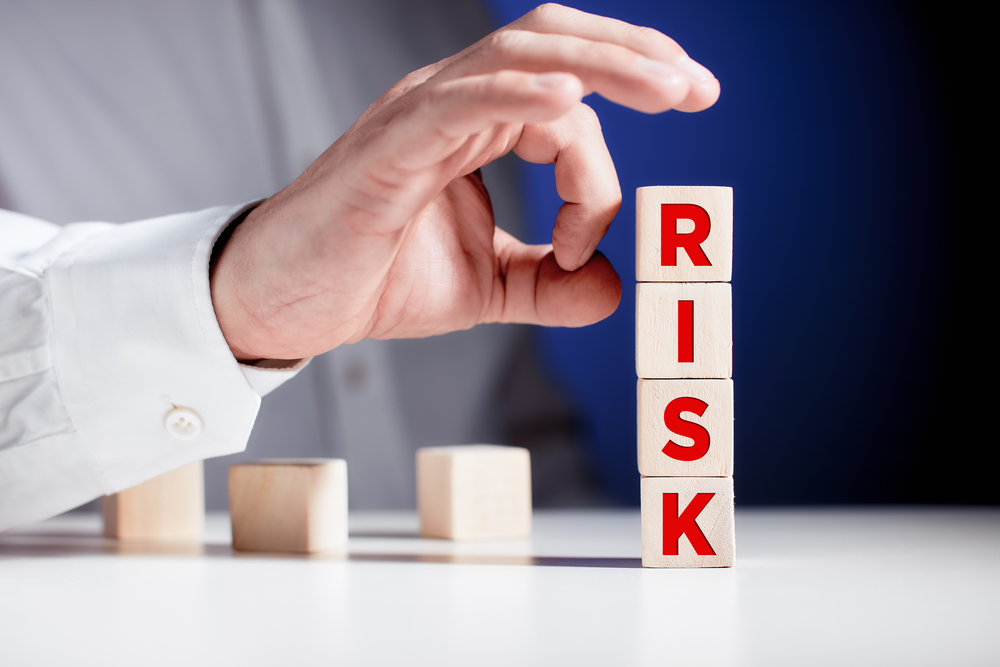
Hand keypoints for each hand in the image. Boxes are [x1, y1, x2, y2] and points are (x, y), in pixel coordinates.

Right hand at [211, 3, 719, 360]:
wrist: (287, 304)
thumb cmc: (373, 278)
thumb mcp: (486, 285)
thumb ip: (549, 283)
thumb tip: (615, 290)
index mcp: (475, 121)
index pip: (567, 101)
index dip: (603, 168)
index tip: (591, 245)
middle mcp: (451, 101)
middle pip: (554, 41)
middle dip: (636, 56)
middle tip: (699, 89)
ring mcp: (418, 114)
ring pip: (520, 55)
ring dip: (603, 64)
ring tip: (669, 87)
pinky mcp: (391, 148)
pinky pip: (462, 101)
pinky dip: (518, 94)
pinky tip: (570, 102)